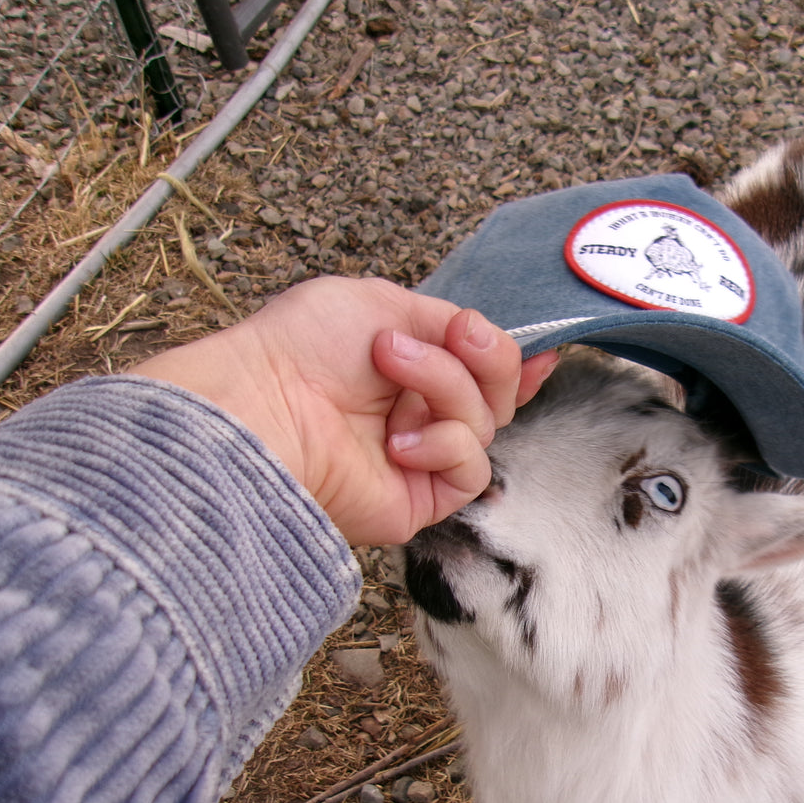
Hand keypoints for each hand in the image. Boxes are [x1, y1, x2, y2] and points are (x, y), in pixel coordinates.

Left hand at [129, 276, 556, 544]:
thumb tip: (485, 335)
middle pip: (498, 393)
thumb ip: (445, 319)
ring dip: (445, 386)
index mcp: (406, 368)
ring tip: (388, 367)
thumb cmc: (299, 348)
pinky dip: (442, 444)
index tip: (542, 351)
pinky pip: (471, 469)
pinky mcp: (421, 501)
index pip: (479, 369)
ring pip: (486, 423)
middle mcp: (416, 414)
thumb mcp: (382, 302)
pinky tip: (396, 440)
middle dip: (487, 357)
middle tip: (455, 334)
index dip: (512, 361)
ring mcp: (420, 458)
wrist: (261, 405)